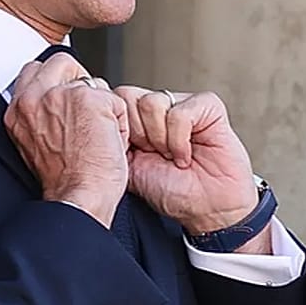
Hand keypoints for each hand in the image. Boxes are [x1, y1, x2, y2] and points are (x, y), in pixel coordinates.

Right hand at [4, 53, 129, 227]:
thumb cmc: (65, 181)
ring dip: (101, 106)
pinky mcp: (89, 98)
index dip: (59, 83)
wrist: (77, 200)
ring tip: (95, 136)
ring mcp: (61, 95)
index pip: (37, 70)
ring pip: (92, 81)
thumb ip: (42, 115)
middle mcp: (34, 98)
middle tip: (87, 116)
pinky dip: (118, 121)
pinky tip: (108, 142)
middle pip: (62, 62)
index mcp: (18, 110)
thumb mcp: (37, 143)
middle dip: (80, 83)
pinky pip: (115, 99)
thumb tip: (61, 100)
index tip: (68, 104)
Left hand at [114, 86, 258, 234]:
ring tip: (171, 155)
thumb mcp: (128, 168)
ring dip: (160, 138)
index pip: (112, 101)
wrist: (207, 209)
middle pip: (127, 96)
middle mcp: (159, 109)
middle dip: (137, 133)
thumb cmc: (173, 192)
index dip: (118, 129)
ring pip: (152, 102)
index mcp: (138, 120)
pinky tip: (186, 155)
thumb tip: (96, 118)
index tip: (133, 154)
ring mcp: (183, 104)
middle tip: (153, 154)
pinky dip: (180, 140)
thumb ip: (113, 141)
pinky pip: (180, 112)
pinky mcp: (209, 107)